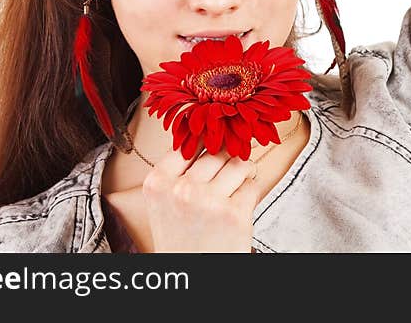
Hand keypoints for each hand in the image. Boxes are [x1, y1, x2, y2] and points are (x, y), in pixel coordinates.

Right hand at [142, 141, 261, 252]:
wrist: (189, 277)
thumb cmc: (180, 239)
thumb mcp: (164, 202)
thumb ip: (178, 171)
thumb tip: (207, 134)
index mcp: (157, 182)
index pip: (189, 141)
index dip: (207, 142)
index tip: (215, 143)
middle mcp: (181, 189)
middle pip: (217, 151)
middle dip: (229, 157)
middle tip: (231, 169)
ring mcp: (208, 201)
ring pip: (239, 164)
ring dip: (244, 171)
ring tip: (239, 184)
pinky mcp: (234, 215)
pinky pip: (252, 185)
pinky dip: (251, 192)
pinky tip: (240, 205)